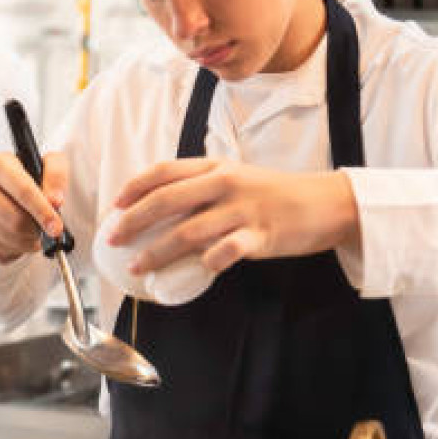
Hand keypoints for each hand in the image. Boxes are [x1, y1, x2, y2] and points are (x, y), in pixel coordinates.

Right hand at [0, 151, 68, 263]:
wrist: (17, 188)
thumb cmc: (34, 173)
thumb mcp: (51, 163)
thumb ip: (56, 176)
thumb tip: (54, 201)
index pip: (22, 190)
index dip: (41, 210)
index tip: (57, 226)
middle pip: (15, 219)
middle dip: (37, 228)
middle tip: (52, 228)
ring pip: (11, 237)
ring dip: (31, 239)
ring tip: (38, 229)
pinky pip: (3, 250)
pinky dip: (20, 247)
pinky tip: (25, 234)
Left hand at [108, 159, 359, 274]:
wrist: (324, 203)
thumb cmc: (273, 194)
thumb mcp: (235, 178)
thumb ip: (201, 189)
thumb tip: (159, 210)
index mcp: (215, 167)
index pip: (164, 171)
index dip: (134, 188)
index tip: (114, 206)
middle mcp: (225, 184)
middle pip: (166, 201)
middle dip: (133, 222)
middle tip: (113, 240)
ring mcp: (242, 209)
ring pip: (188, 231)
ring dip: (158, 251)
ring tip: (138, 267)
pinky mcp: (261, 235)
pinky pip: (225, 252)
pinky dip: (207, 262)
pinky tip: (196, 270)